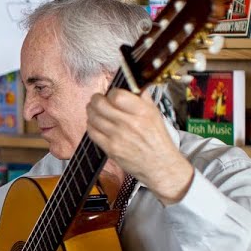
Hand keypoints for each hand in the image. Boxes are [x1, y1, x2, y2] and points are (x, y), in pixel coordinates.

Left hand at [86, 89, 193, 204]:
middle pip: (100, 104)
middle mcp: (129, 123)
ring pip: (93, 117)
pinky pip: (92, 132)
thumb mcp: (155, 114)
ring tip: (94, 110)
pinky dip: (91, 125)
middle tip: (97, 99)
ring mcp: (117, 137)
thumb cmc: (158, 140)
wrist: (159, 165)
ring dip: (91, 111)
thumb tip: (132, 85)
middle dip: (96, 99)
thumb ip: (142, 98)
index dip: (111, 92)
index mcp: (142, 112)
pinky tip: (95, 123)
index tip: (112, 94)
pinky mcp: (110, 149)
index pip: (117, 95)